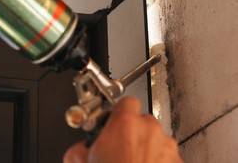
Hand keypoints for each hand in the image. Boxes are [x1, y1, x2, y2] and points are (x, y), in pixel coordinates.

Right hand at [63, 96, 182, 162]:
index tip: (113, 122)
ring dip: (147, 148)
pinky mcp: (178, 162)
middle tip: (120, 149)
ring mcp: (167, 147)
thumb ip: (80, 147)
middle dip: (132, 133)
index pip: (126, 102)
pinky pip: (167, 157)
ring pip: (156, 139)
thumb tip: (81, 149)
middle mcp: (149, 130)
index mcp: (125, 124)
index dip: (119, 112)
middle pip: (142, 121)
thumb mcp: (80, 159)